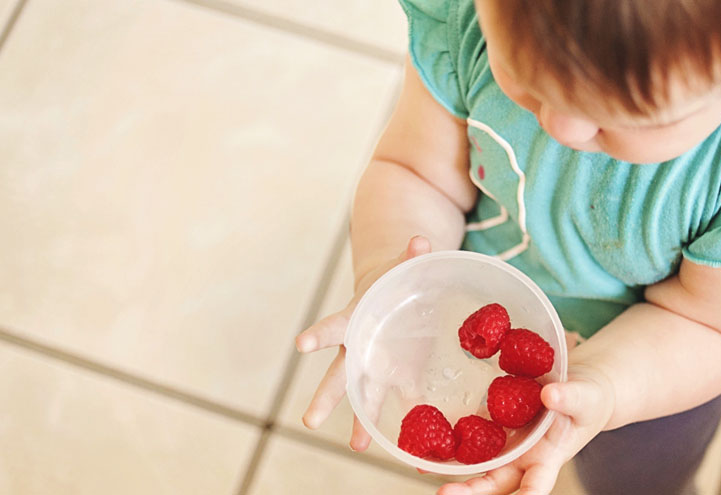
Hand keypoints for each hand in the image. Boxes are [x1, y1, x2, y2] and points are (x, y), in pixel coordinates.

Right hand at [295, 236, 431, 451]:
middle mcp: (358, 349)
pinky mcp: (400, 374)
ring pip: (363, 396)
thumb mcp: (400, 265)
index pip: (332, 326)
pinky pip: (399, 398)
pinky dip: (404, 417)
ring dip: (360, 421)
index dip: (318, 335)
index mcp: (354, 318)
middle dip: (325, 398)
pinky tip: (404, 441)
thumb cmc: (391, 279)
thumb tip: (420, 242)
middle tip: (310, 422)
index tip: (300, 345)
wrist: (395, 294)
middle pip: (338, 376)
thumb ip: (410, 256)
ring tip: (358, 446)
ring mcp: (377, 365)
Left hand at [437, 366, 615, 494]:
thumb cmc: (588, 401)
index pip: (535, 487)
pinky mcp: (494, 427)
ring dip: (451, 468)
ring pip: (476, 464)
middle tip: (445, 493)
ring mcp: (506, 445)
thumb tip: (550, 395)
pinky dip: (450, 439)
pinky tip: (426, 436)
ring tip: (421, 464)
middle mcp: (523, 459)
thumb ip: (570, 398)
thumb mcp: (585, 398)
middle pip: (494, 484)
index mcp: (547, 459)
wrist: (577, 389)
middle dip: (470, 491)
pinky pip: (471, 436)